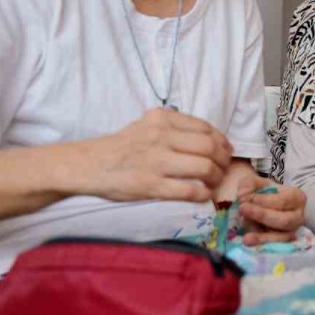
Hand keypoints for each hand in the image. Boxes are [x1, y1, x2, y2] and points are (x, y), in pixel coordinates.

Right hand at [84, 108, 232, 202]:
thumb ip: (174, 127)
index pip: (206, 128)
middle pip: (210, 147)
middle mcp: (161, 136)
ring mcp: (156, 161)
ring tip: (213, 183)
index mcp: (163, 119)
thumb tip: (210, 139)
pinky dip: (203, 194)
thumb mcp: (147, 125)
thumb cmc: (122, 146)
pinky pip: (190, 190)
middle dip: (223, 160)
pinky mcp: (151, 185)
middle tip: (223, 169)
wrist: (88, 165)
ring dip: (216, 177)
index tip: (225, 151)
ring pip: (204, 167)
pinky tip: (203, 195)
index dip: (222, 141)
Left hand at [235, 175, 306, 245]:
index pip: (282, 201)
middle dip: (262, 216)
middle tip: (242, 209)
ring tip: (246, 238)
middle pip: (284, 220)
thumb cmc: (264, 195)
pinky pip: (274, 248)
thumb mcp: (256, 184)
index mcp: (296, 197)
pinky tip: (249, 243)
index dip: (263, 201)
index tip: (244, 200)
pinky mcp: (282, 245)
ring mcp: (292, 232)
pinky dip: (262, 246)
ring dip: (262, 237)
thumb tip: (242, 196)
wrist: (264, 208)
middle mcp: (298, 216)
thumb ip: (248, 184)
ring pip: (281, 237)